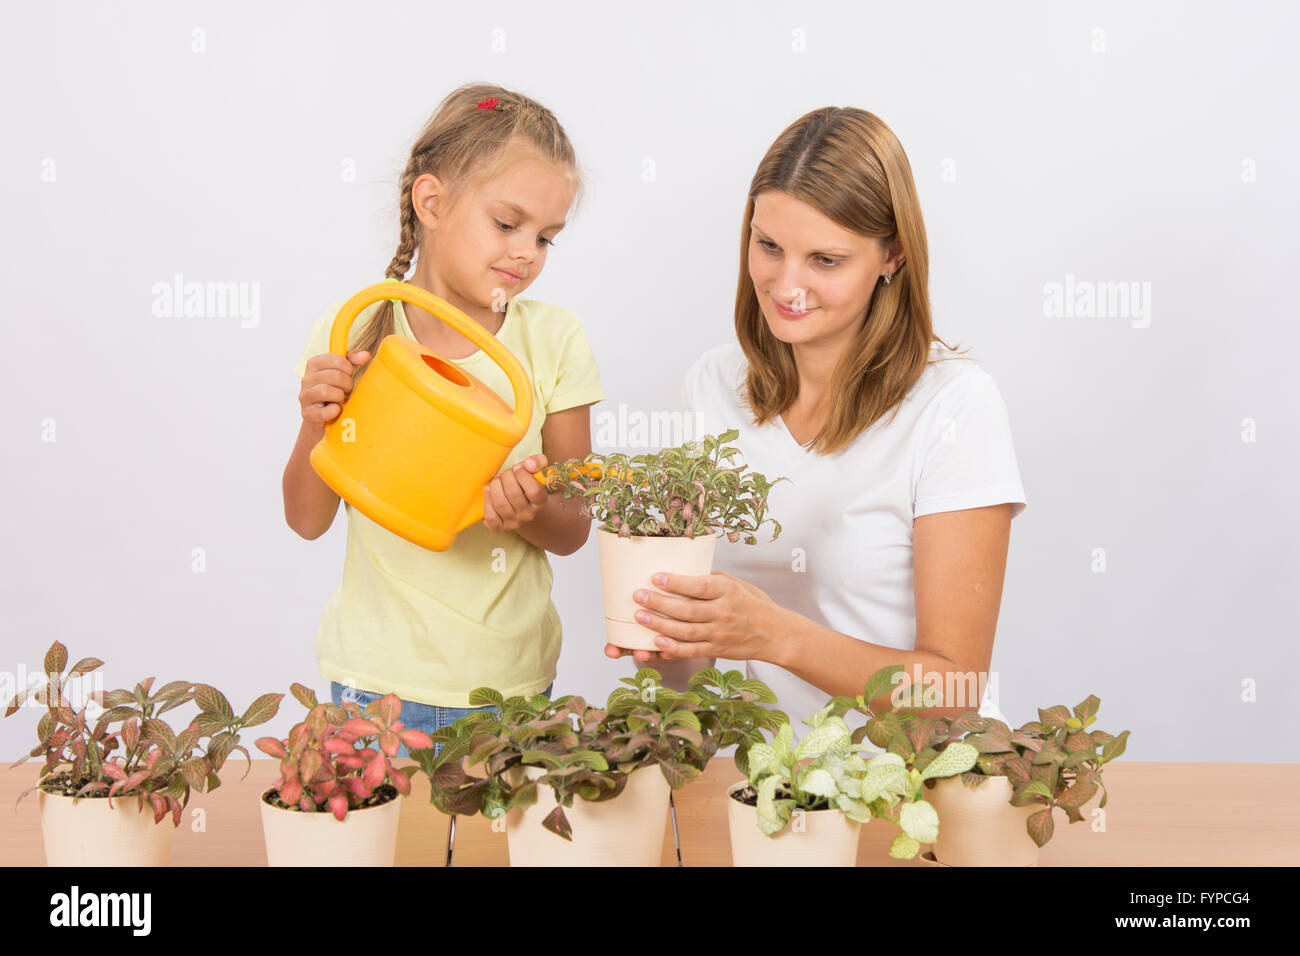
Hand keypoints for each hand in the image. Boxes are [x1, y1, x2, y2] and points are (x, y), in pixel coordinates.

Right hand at [299, 350, 369, 424]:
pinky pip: (323, 412)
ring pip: (325, 391)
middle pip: (334, 376)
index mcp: (314, 364)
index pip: (335, 359)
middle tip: (348, 389)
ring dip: (339, 396)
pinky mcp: (307, 413)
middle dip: (347, 383)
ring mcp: (305, 396)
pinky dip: (334, 411)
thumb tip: (365, 355)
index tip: (349, 374)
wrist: (320, 415)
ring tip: (340, 398)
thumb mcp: (342, 372)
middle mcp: (306, 378)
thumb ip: (352, 360)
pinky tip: (336, 409)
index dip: (348, 367)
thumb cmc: (333, 389)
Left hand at [483, 455, 549, 532]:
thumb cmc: (527, 483)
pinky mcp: (499, 527)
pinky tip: (489, 490)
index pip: (534, 491)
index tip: (518, 468)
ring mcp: (514, 523)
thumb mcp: (536, 470)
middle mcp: (529, 515)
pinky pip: (490, 516)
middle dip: (506, 477)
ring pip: (500, 503)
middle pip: (513, 494)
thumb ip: (537, 462)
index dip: (523, 476)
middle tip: (506, 473)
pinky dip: (487, 500)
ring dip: (495, 486)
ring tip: (497, 480)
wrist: (521, 503)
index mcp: (541, 502)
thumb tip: (528, 464)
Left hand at [609, 571, 781, 661]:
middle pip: (687, 609)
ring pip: (685, 631)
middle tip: (638, 596)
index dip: (676, 583)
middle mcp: (724, 612)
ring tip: (640, 617)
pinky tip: (656, 642)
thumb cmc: (753, 604)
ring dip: (659, 625)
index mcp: (728, 591)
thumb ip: (711, 580)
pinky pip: (692, 651)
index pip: (699, 586)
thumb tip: (683, 572)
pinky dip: (673, 648)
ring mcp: (720, 634)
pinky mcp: (717, 650)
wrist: (775, 634)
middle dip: (659, 603)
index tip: (656, 577)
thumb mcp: (737, 584)